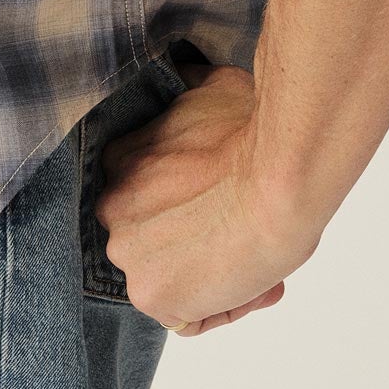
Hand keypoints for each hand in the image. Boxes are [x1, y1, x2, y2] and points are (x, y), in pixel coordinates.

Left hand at [93, 58, 323, 334]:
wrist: (277, 177)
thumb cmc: (252, 130)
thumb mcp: (208, 88)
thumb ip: (186, 91)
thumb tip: (184, 69)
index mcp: (118, 162)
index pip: (147, 199)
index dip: (191, 205)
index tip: (225, 201)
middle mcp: (111, 209)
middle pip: (156, 240)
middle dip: (198, 241)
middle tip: (242, 229)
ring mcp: (128, 255)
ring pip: (171, 280)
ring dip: (211, 277)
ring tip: (254, 256)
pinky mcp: (153, 298)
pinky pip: (189, 319)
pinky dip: (223, 308)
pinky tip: (253, 282)